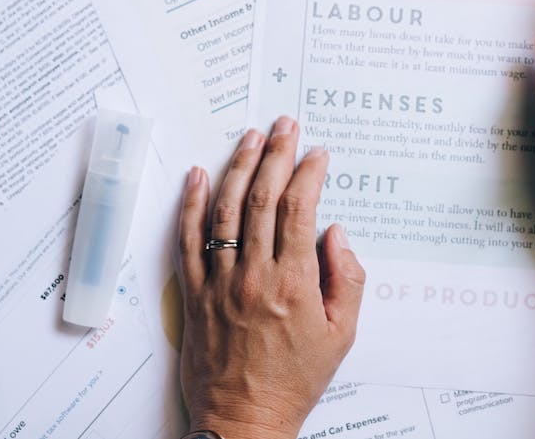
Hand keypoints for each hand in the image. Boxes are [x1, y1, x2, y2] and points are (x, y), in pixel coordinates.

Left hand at [175, 116, 365, 438]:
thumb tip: (335, 233)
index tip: (318, 153)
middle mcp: (253, 275)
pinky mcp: (193, 294)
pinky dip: (190, 203)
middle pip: (261, 198)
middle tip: (285, 125)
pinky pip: (187, 240)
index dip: (309, 174)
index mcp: (294, 284)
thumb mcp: (342, 335)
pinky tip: (199, 174)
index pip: (300, 210)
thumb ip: (347, 279)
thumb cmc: (295, 380)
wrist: (244, 420)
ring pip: (224, 210)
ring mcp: (218, 283)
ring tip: (250, 136)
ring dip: (238, 166)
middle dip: (276, 154)